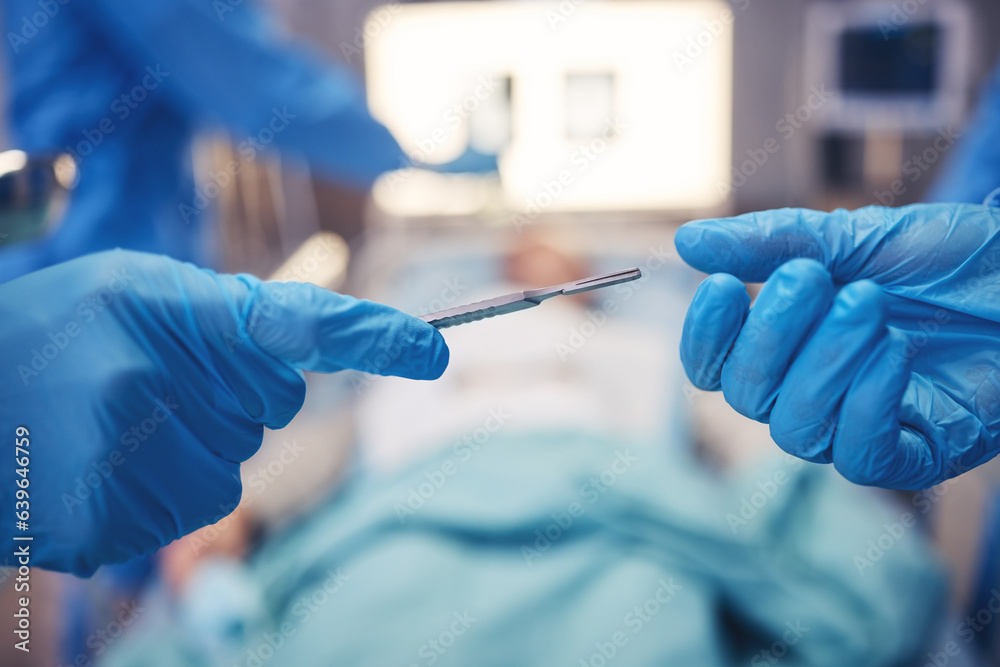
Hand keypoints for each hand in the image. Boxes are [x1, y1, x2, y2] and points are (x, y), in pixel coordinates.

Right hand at [0, 250, 447, 573]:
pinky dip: (160, 491)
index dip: (370, 337)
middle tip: (148, 378)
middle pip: (272, 405)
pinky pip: (191, 511)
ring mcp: (127, 457)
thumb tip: (314, 344)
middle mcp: (149, 379)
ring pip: (232, 467)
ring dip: (192, 448)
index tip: (432, 351)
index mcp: (161, 305)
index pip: (293, 321)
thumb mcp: (134, 290)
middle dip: (232, 394)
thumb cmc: (60, 332)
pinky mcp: (110, 521)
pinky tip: (103, 464)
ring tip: (114, 424)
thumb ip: (226, 313)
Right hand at [676, 203, 999, 489]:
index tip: (723, 286)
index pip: (715, 369)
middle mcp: (814, 395)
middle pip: (748, 398)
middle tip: (816, 279)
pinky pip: (861, 456)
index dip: (706, 337)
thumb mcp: (851, 239)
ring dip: (824, 363)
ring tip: (869, 305)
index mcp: (789, 349)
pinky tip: (894, 350)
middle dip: (773, 335)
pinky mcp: (916, 454)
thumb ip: (770, 244)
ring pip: (796, 431)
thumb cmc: (947, 259)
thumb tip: (688, 244)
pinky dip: (866, 403)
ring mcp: (861, 427)